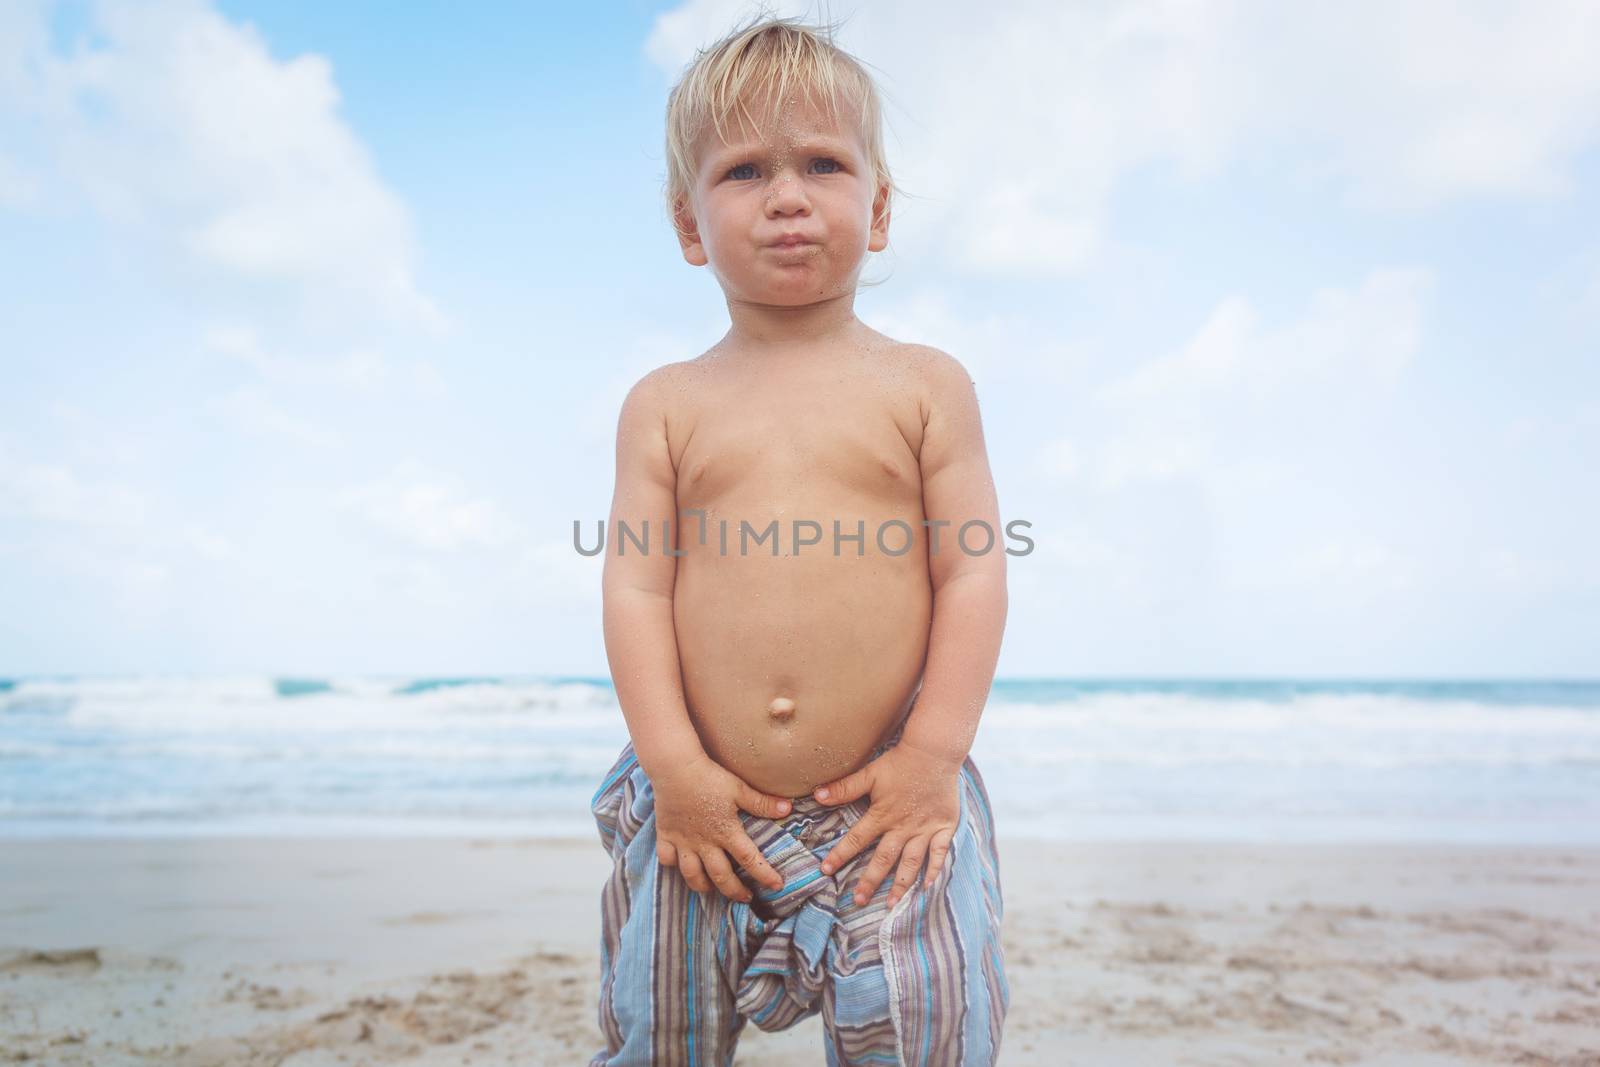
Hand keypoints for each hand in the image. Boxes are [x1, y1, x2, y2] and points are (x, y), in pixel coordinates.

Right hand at [651, 753, 793, 903]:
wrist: (675, 768)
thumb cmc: (709, 776)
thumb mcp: (739, 788)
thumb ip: (762, 802)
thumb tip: (788, 809)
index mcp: (726, 831)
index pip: (749, 859)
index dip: (765, 875)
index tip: (777, 886)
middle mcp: (704, 842)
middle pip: (721, 876)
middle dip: (735, 891)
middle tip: (746, 898)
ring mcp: (683, 841)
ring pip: (692, 875)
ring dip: (703, 886)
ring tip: (712, 890)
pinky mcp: (666, 835)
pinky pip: (666, 859)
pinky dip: (672, 866)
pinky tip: (679, 866)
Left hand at [812, 740, 962, 908]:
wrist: (934, 753)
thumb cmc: (900, 762)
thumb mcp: (869, 773)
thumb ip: (845, 787)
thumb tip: (816, 794)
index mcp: (882, 815)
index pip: (857, 839)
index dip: (840, 855)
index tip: (825, 871)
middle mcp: (902, 827)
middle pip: (883, 859)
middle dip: (870, 881)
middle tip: (858, 901)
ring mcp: (924, 829)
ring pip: (911, 863)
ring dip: (900, 885)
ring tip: (892, 904)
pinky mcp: (943, 827)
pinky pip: (939, 853)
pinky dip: (934, 870)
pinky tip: (928, 886)